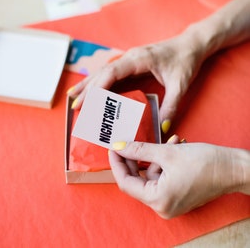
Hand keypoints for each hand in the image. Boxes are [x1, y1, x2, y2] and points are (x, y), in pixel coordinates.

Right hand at [68, 31, 206, 131]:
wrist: (190, 44)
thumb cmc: (185, 60)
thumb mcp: (181, 84)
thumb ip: (171, 106)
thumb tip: (162, 128)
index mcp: (139, 59)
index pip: (111, 72)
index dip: (97, 87)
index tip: (86, 102)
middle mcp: (130, 57)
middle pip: (102, 73)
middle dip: (88, 89)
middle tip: (75, 106)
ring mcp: (129, 59)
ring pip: (103, 72)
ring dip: (89, 84)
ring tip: (74, 97)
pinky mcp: (130, 64)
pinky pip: (110, 74)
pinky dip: (98, 82)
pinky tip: (90, 90)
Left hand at [109, 136, 244, 218]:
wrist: (235, 168)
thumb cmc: (205, 162)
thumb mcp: (166, 153)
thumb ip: (138, 150)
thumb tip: (118, 146)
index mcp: (158, 200)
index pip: (125, 182)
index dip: (117, 163)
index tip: (113, 147)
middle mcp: (162, 206)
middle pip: (137, 180)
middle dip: (136, 158)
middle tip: (131, 140)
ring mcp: (171, 202)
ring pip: (151, 176)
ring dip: (155, 156)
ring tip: (168, 141)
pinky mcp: (178, 195)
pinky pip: (162, 177)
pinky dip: (164, 162)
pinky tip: (174, 146)